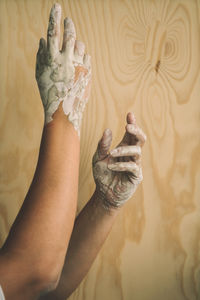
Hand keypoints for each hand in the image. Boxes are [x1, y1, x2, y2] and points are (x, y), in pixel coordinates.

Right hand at [36, 3, 90, 135]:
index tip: (56, 6)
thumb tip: (42, 39)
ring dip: (75, 45)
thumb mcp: (40, 75)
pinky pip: (87, 58)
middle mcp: (67, 60)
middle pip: (70, 35)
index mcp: (52, 59)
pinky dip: (82, 58)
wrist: (64, 112)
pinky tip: (77, 65)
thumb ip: (41, 55)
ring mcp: (80, 66)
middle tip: (67, 20)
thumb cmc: (49, 93)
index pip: (53, 33)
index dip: (54, 18)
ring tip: (71, 53)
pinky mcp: (88, 72)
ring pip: (80, 45)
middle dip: (69, 25)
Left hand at [92, 113, 145, 209]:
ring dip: (124, 150)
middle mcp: (131, 155)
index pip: (131, 134)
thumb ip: (102, 145)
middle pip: (140, 139)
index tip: (130, 114)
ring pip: (137, 151)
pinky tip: (111, 166)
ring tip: (111, 153)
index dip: (132, 124)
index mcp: (123, 148)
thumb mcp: (98, 158)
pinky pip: (133, 166)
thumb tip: (108, 130)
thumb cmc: (102, 175)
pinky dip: (122, 164)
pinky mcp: (136, 176)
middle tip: (128, 127)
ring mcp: (135, 165)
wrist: (103, 194)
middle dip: (136, 131)